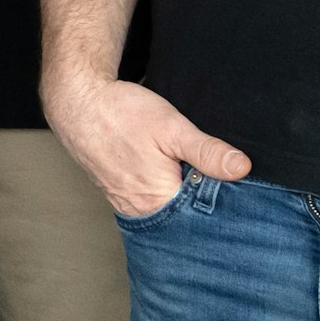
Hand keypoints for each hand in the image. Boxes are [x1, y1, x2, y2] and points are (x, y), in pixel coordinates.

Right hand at [43, 74, 251, 216]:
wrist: (77, 102)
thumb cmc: (121, 114)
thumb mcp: (172, 127)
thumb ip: (207, 151)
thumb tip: (242, 168)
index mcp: (158, 200)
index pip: (203, 217)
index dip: (225, 204)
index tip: (241, 189)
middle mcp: (141, 209)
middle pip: (184, 218)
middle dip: (205, 204)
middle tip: (223, 181)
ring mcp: (127, 202)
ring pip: (167, 210)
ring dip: (185, 198)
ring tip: (199, 177)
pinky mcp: (119, 192)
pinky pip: (150, 201)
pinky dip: (166, 192)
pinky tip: (173, 174)